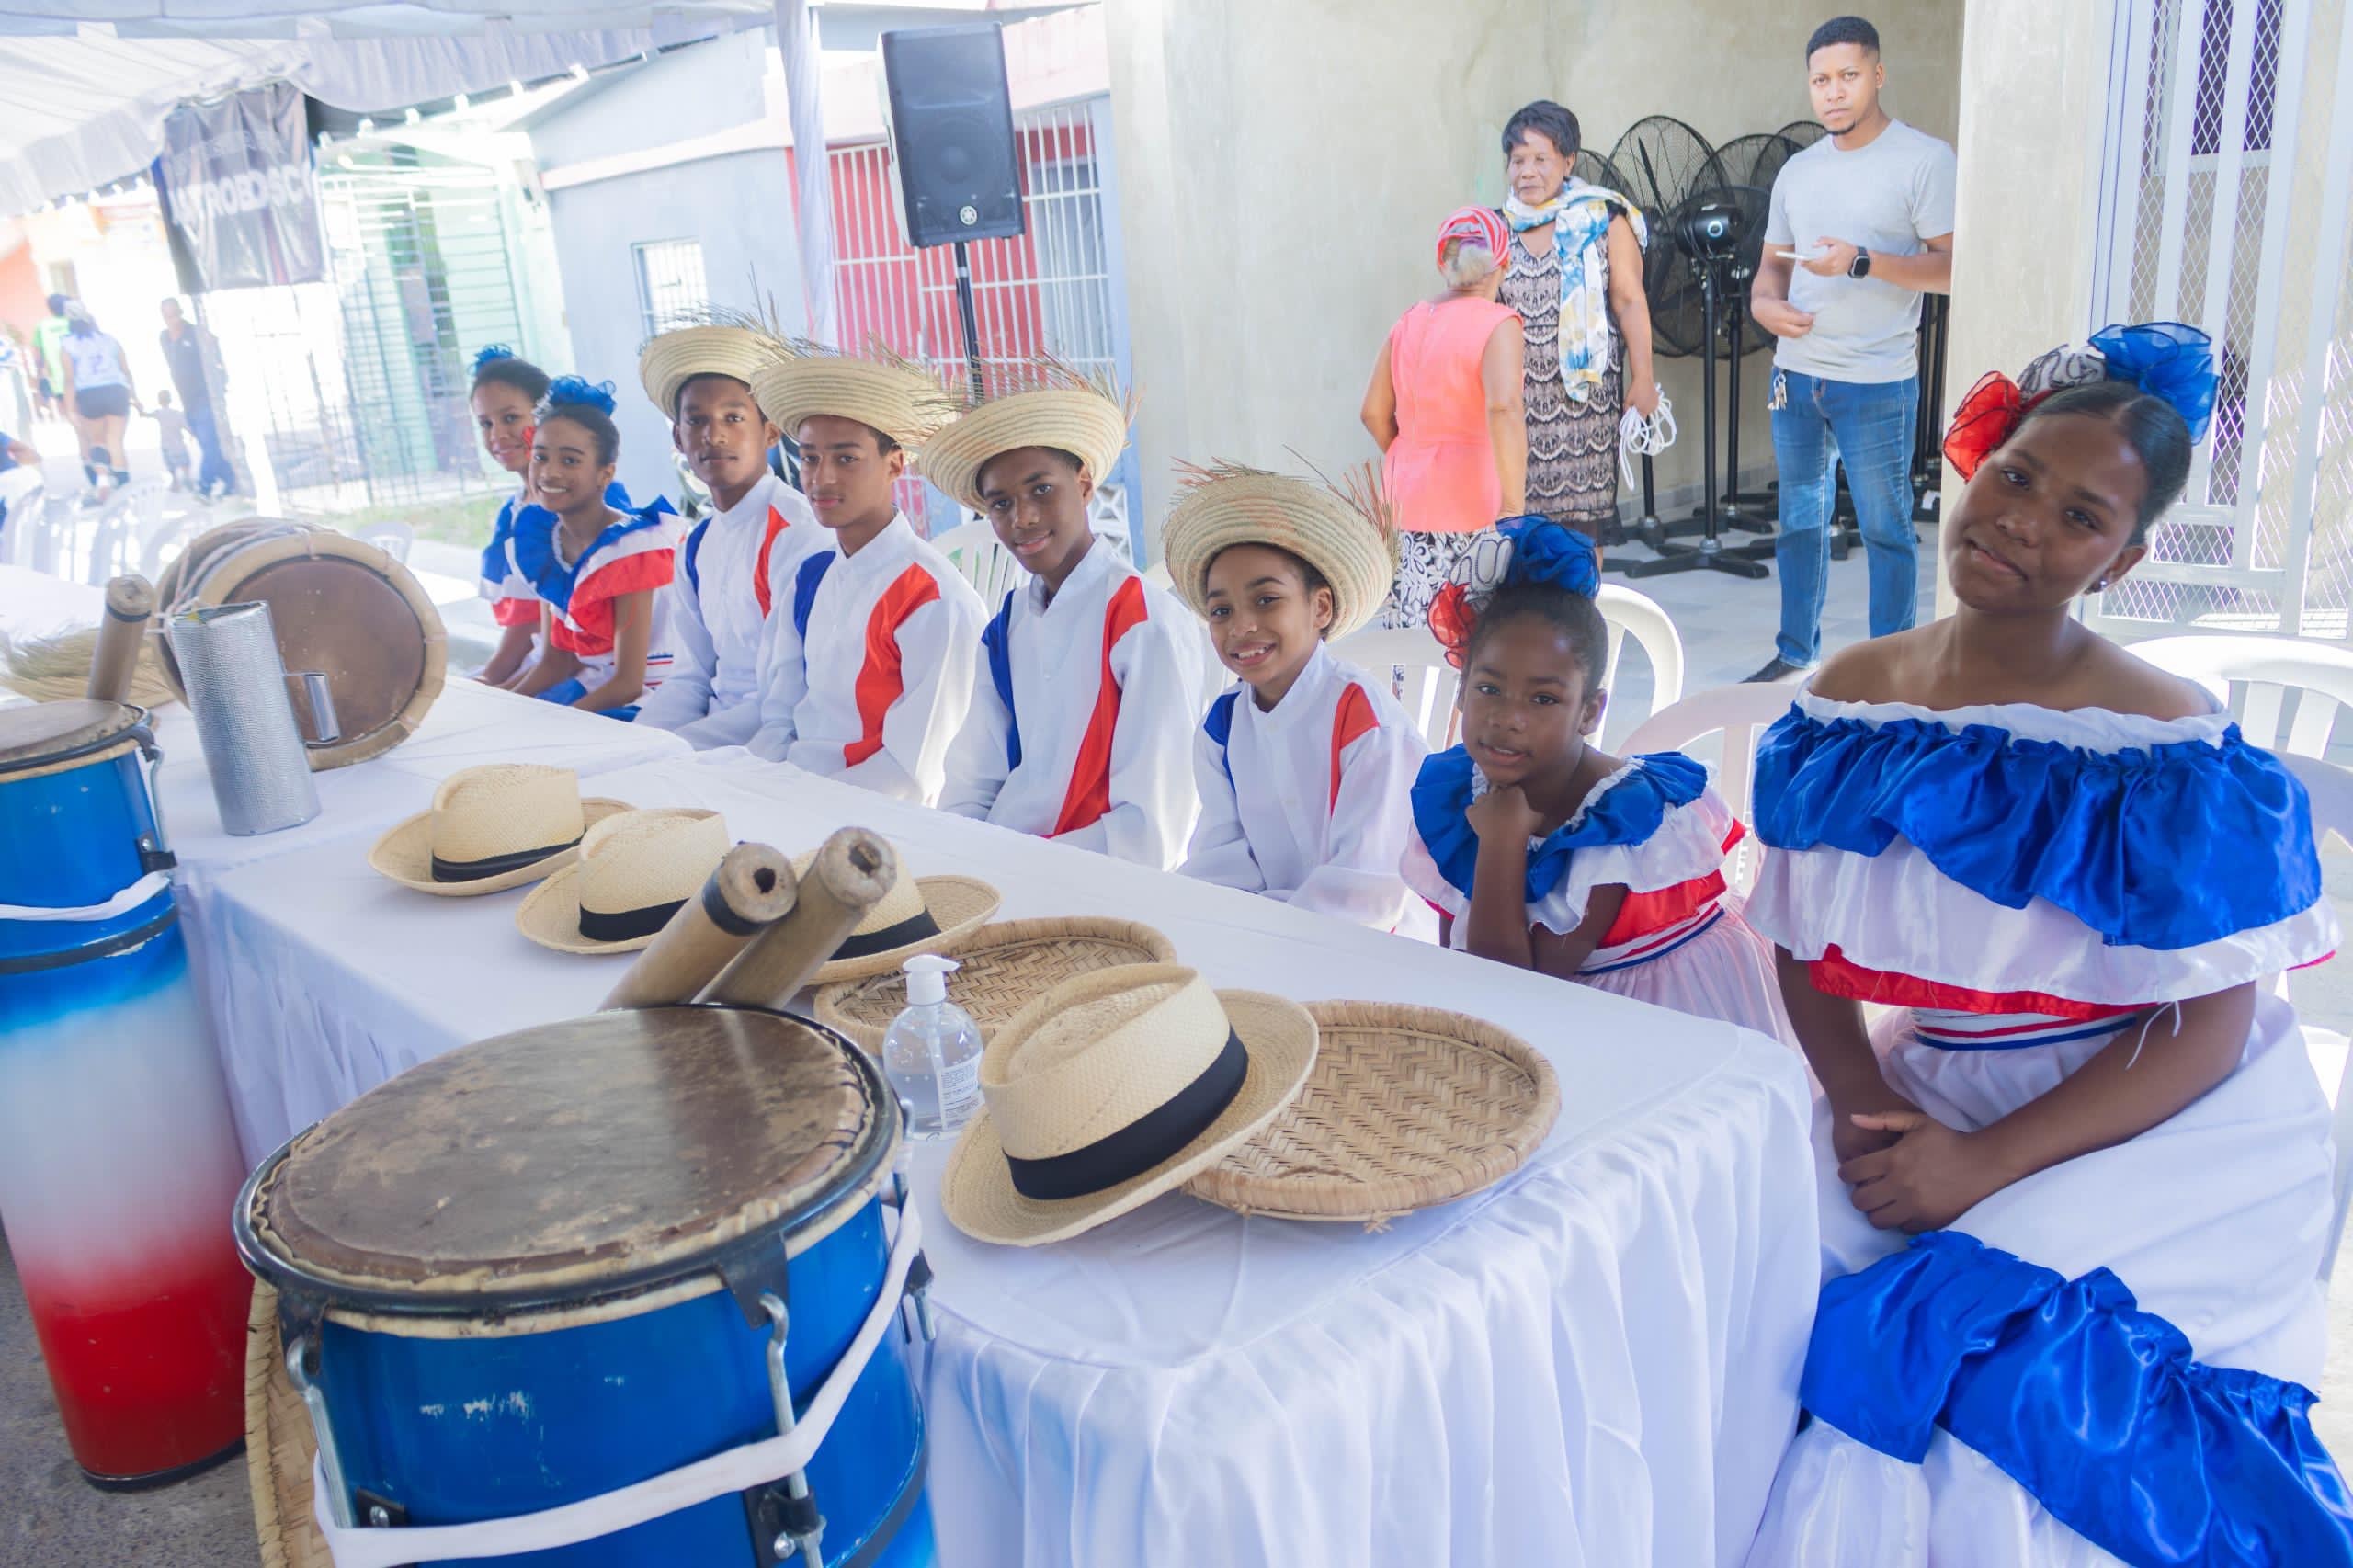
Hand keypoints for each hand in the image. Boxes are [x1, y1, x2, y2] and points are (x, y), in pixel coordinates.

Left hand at [1466, 782, 1543, 844]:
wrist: (1503, 839)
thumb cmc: (1524, 828)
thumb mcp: (1538, 817)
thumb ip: (1537, 810)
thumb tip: (1537, 810)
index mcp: (1514, 790)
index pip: (1514, 788)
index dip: (1514, 797)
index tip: (1516, 805)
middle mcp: (1496, 791)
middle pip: (1497, 789)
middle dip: (1499, 797)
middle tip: (1504, 810)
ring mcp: (1482, 800)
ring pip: (1482, 797)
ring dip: (1485, 804)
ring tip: (1490, 816)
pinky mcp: (1471, 811)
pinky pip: (1472, 810)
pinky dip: (1475, 814)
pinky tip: (1480, 822)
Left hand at [1626, 375, 1661, 418]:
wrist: (1643, 379)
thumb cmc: (1635, 390)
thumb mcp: (1627, 401)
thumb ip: (1626, 410)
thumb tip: (1626, 415)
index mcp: (1644, 411)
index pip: (1641, 420)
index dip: (1636, 418)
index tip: (1634, 415)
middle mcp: (1651, 409)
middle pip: (1645, 414)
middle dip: (1640, 411)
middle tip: (1636, 405)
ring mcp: (1655, 404)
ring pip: (1649, 409)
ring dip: (1645, 407)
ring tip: (1641, 400)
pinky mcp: (1657, 399)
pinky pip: (1652, 404)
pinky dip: (1649, 403)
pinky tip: (1645, 397)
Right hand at [1753, 299, 1816, 338]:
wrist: (1761, 310)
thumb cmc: (1775, 305)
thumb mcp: (1786, 305)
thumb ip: (1797, 312)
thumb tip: (1809, 317)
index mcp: (1783, 316)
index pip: (1800, 321)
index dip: (1808, 320)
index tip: (1813, 316)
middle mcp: (1781, 326)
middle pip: (1799, 331)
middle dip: (1807, 328)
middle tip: (1811, 322)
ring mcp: (1779, 332)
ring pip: (1796, 335)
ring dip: (1803, 332)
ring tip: (1807, 326)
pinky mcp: (1779, 335)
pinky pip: (1791, 336)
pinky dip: (1797, 333)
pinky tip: (1800, 329)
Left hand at [1800, 237, 1858, 277]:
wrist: (1857, 259)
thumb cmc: (1846, 249)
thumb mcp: (1836, 241)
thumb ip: (1824, 241)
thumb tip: (1813, 245)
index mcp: (1830, 258)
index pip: (1814, 262)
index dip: (1806, 262)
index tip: (1800, 260)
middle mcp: (1830, 267)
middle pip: (1814, 268)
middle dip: (1806, 266)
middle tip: (1800, 262)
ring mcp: (1831, 272)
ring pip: (1817, 272)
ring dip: (1810, 269)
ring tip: (1805, 265)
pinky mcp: (1832, 274)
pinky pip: (1821, 274)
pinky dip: (1815, 272)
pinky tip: (1812, 268)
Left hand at [1837, 1110, 2006, 1231]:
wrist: (1983, 1163)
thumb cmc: (1947, 1140)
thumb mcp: (1916, 1121)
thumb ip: (1882, 1119)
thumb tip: (1853, 1118)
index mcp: (1894, 1160)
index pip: (1852, 1173)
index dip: (1847, 1173)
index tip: (1852, 1172)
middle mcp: (1900, 1186)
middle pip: (1860, 1201)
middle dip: (1859, 1195)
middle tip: (1868, 1189)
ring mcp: (1915, 1207)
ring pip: (1877, 1220)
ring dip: (1876, 1211)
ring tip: (1884, 1201)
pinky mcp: (1929, 1221)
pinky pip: (1901, 1228)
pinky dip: (1899, 1220)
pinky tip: (1904, 1208)